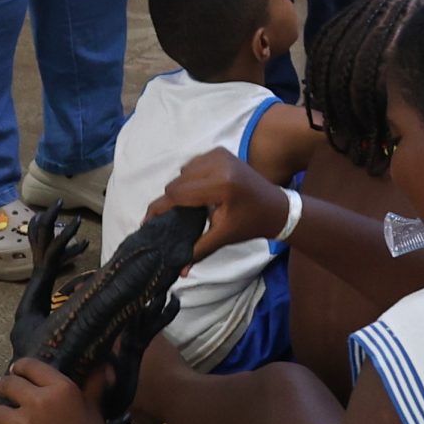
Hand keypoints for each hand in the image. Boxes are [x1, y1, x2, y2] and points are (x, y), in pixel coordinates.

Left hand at [0, 358, 112, 423]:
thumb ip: (93, 383)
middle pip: (8, 384)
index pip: (31, 366)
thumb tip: (103, 364)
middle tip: (0, 390)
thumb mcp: (94, 405)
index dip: (19, 367)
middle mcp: (38, 401)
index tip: (16, 371)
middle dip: (1, 386)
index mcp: (61, 388)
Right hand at [149, 147, 288, 260]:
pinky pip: (193, 164)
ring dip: (181, 188)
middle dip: (170, 201)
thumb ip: (198, 250)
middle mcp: (219, 164)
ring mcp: (220, 154)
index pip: (177, 194)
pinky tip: (199, 192)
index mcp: (221, 185)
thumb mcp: (224, 237)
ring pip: (182, 172)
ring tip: (189, 207)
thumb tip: (178, 271)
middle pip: (177, 182)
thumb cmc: (250, 223)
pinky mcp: (221, 151)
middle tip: (171, 219)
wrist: (276, 206)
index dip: (159, 209)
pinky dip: (190, 178)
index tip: (147, 222)